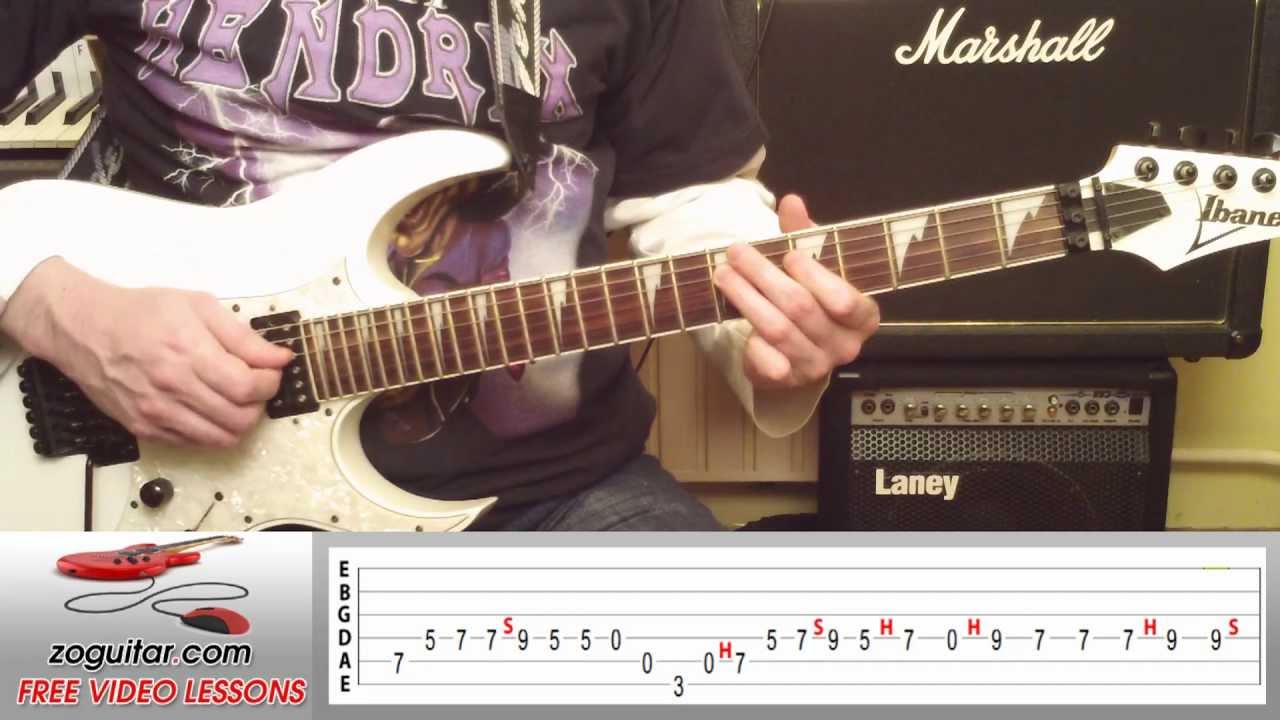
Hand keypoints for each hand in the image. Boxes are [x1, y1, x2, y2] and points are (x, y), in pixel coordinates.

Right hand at [0, 258, 292, 447]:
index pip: (248, 388)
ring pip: (222, 438)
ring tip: (235, 399)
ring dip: (240, 421)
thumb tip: (280, 358)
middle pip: (241, 418)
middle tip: (256, 385)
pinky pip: (195, 443)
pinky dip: (213, 430)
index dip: (271, 383)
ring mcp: (156, 413)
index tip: (272, 372)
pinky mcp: (144, 429)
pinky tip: (209, 407)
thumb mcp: (198, 307)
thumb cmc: (141, 313)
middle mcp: (172, 388)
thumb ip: (243, 337)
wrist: (84, 330)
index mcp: (189, 353)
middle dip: (260, 403)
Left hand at [713, 194, 879, 389]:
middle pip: (801, 309)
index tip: (788, 255)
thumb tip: (791, 202)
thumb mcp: (815, 262)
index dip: (815, 276)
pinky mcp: (789, 380)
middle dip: (764, 276)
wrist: (801, 351)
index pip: (845, 301)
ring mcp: (817, 366)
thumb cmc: (814, 298)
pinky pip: (767, 362)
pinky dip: (750, 340)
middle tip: (736, 252)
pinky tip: (733, 318)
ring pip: (778, 330)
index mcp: (863, 316)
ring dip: (746, 298)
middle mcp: (845, 346)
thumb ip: (805, 233)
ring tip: (723, 274)